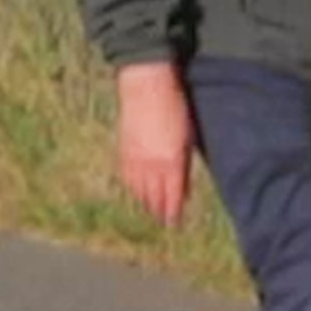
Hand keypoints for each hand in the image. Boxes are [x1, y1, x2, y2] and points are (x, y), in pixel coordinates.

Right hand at [114, 63, 193, 225]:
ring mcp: (134, 159)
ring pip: (138, 190)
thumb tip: (184, 191)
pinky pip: (127, 178)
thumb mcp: (187, 138)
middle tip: (163, 221)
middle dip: (159, 212)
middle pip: (153, 198)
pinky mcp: (123, 151)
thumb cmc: (174, 107)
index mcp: (170, 163)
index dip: (172, 213)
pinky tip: (137, 191)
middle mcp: (150, 166)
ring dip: (145, 202)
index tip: (174, 224)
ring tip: (151, 210)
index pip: (171, 197)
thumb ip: (184, 166)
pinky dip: (133, 188)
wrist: (145, 86)